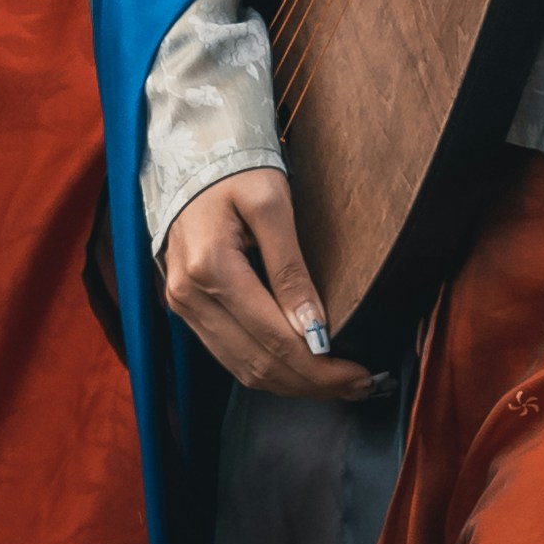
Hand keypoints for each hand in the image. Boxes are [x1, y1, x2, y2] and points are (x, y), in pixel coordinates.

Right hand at [162, 163, 377, 398]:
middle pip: (258, 363)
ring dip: (291, 384)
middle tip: (359, 385)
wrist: (190, 157)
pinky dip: (267, 370)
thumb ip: (291, 268)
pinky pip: (229, 355)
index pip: (273, 338)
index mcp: (211, 266)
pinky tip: (299, 370)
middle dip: (312, 383)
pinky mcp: (186, 308)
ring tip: (336, 384)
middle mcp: (190, 294)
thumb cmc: (236, 172)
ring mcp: (183, 305)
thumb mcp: (272, 205)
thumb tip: (314, 327)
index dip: (320, 366)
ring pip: (242, 369)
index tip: (360, 374)